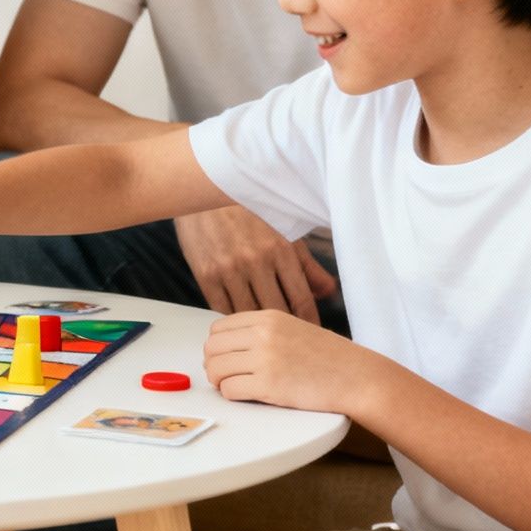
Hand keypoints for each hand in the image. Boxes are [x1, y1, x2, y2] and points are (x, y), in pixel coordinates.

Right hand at [174, 205, 337, 321]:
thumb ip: (308, 265)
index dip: (309, 322)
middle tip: (289, 340)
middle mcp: (255, 260)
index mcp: (280, 249)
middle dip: (285, 329)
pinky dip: (233, 316)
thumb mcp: (284, 231)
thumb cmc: (248, 211)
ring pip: (249, 314)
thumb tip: (327, 293)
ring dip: (257, 325)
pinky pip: (222, 309)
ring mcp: (228, 268)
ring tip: (263, 332)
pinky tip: (239, 316)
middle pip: (277, 311)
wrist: (203, 190)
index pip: (302, 300)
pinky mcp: (205, 274)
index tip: (311, 335)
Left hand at [202, 309, 386, 413]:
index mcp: (268, 317)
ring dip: (220, 381)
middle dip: (213, 364)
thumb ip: (263, 331)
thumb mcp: (293, 328)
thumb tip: (227, 345)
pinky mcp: (268, 385)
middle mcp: (263, 334)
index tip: (226, 358)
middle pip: (211, 348)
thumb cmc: (329, 357)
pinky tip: (248, 395)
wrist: (357, 377)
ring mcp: (265, 359)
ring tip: (234, 386)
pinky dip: (233, 395)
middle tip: (224, 376)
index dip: (217, 346)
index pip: (219, 328)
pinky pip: (230, 390)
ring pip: (216, 369)